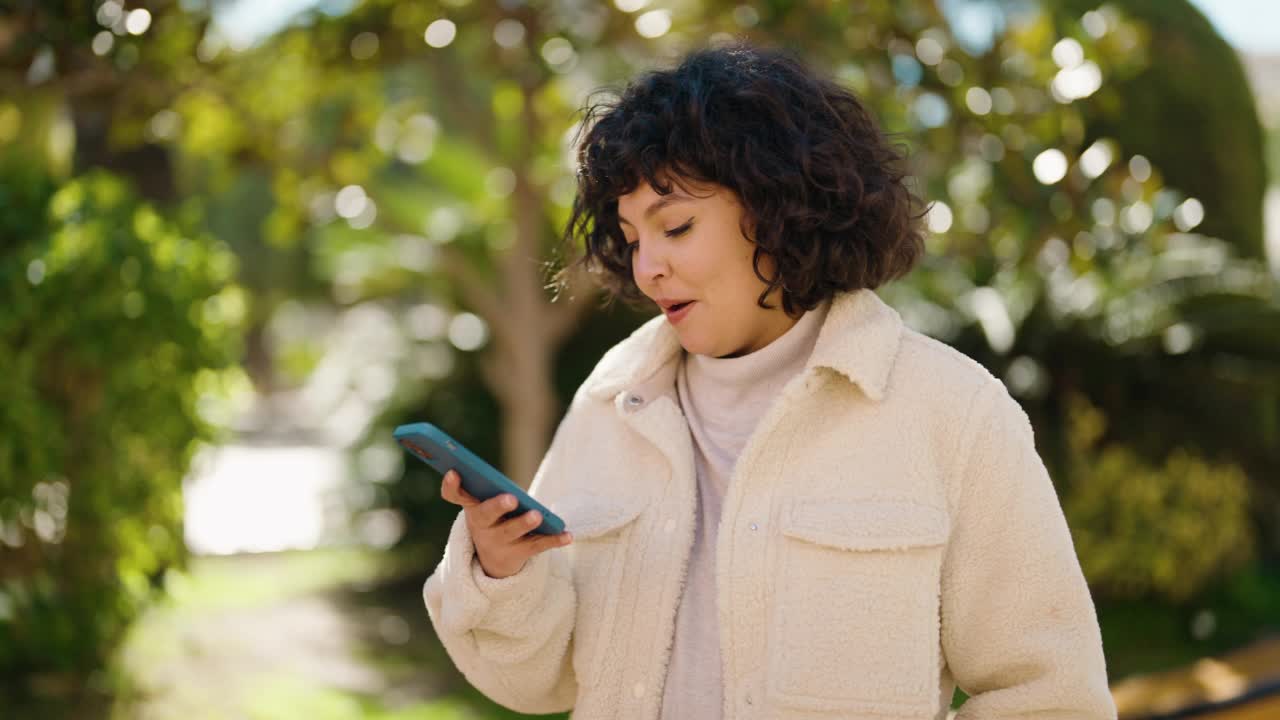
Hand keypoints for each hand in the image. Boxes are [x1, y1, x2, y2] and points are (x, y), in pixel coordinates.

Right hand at [440, 469, 572, 578]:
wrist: (493, 561)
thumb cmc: (491, 519)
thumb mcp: (483, 505)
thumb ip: (485, 487)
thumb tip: (485, 469)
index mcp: (472, 508)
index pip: (455, 496)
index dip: (452, 486)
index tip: (453, 471)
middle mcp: (482, 527)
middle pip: (487, 515)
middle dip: (497, 506)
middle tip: (511, 498)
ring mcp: (500, 542)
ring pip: (512, 532)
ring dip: (524, 523)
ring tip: (537, 515)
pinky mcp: (520, 553)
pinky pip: (538, 545)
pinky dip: (553, 540)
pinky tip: (567, 535)